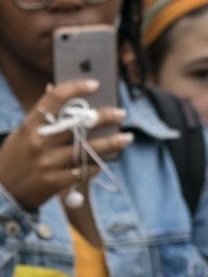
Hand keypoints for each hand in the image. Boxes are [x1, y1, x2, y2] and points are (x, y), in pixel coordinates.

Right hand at [0, 80, 131, 210]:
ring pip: (87, 149)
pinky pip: (84, 170)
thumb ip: (41, 115)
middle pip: (77, 124)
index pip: (53, 99)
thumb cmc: (17, 156)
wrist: (3, 192)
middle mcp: (39, 142)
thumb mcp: (23, 133)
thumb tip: (53, 87)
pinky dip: (96, 164)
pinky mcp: (55, 181)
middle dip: (103, 117)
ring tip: (126, 137)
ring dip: (111, 143)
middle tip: (121, 113)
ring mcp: (47, 163)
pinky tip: (104, 160)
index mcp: (30, 126)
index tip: (94, 84)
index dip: (75, 88)